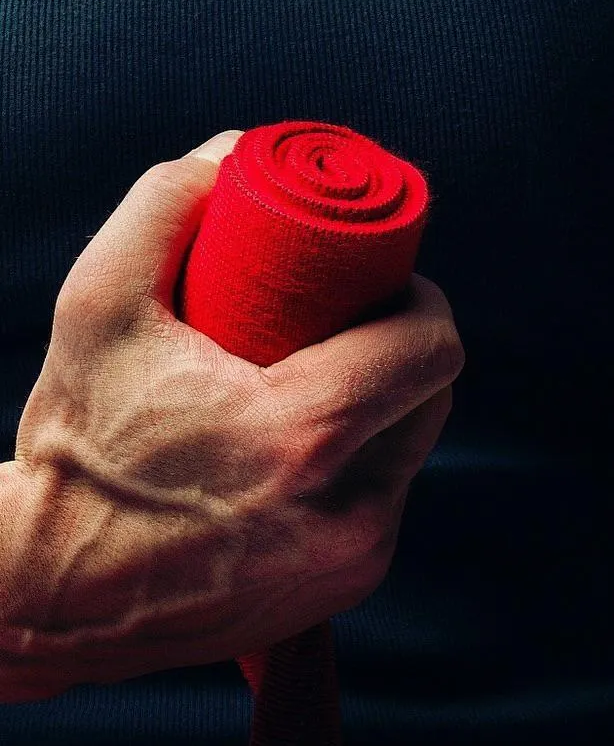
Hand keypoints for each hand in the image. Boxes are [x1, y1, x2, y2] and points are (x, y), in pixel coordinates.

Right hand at [0, 135, 463, 698]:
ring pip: (408, 452)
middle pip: (432, 398)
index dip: (419, 301)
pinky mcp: (340, 595)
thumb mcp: (97, 306)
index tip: (379, 284)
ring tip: (314, 383)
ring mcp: (350, 562)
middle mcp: (347, 510)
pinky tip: (298, 453)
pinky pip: (379, 505)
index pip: (432, 348)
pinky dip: (354, 471)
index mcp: (304, 435)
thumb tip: (234, 151)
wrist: (49, 595)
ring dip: (380, 410)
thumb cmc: (76, 447)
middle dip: (399, 351)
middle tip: (342, 325)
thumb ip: (164, 206)